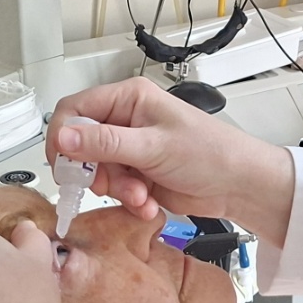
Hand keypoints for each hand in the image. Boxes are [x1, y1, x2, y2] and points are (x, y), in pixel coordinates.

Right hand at [48, 79, 294, 246]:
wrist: (239, 185)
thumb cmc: (210, 152)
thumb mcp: (153, 146)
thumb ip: (105, 143)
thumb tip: (63, 136)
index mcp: (129, 99)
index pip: (74, 110)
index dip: (63, 137)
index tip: (65, 164)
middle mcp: (126, 121)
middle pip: (81, 145)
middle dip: (94, 171)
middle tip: (107, 184)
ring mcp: (131, 149)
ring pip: (97, 172)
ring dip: (115, 189)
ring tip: (140, 195)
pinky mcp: (137, 174)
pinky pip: (115, 189)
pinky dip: (128, 200)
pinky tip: (148, 203)